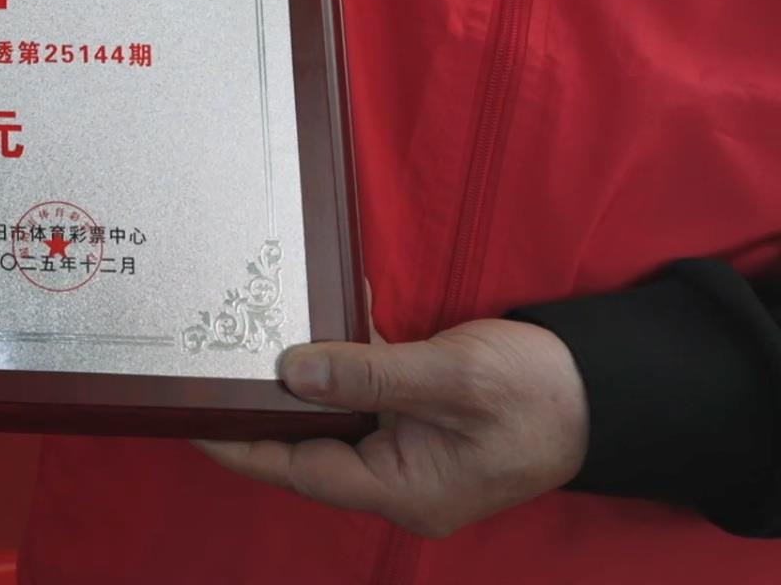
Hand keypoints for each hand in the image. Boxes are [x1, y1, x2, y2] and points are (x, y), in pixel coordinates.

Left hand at [195, 319, 588, 537]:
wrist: (611, 391)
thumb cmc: (542, 393)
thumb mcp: (454, 378)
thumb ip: (371, 375)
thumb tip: (292, 374)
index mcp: (402, 488)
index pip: (297, 470)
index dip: (239, 442)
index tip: (188, 413)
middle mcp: (397, 478)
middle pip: (305, 445)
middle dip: (261, 402)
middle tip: (209, 358)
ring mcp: (407, 451)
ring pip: (330, 415)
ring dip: (298, 375)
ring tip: (245, 332)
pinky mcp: (418, 419)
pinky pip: (363, 392)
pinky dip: (342, 357)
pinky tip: (323, 309)